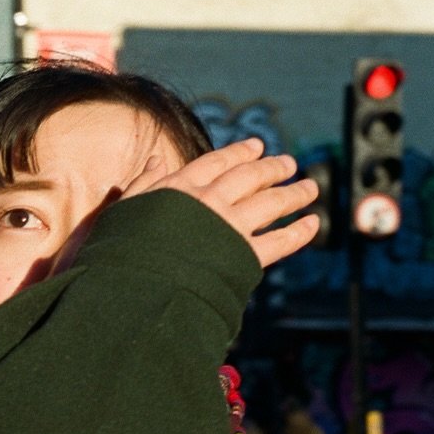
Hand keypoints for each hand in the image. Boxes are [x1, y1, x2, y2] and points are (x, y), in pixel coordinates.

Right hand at [123, 138, 317, 268]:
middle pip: (250, 177)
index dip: (240, 152)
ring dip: (293, 194)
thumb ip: (142, 184)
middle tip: (290, 164)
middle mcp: (209, 202)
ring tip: (311, 188)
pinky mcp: (242, 257)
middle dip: (273, 169)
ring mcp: (228, 228)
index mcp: (180, 188)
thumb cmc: (120, 250)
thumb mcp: (123, 209)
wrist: (134, 287)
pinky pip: (278, 241)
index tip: (258, 146)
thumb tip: (157, 159)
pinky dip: (298, 232)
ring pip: (270, 203)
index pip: (217, 162)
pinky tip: (313, 224)